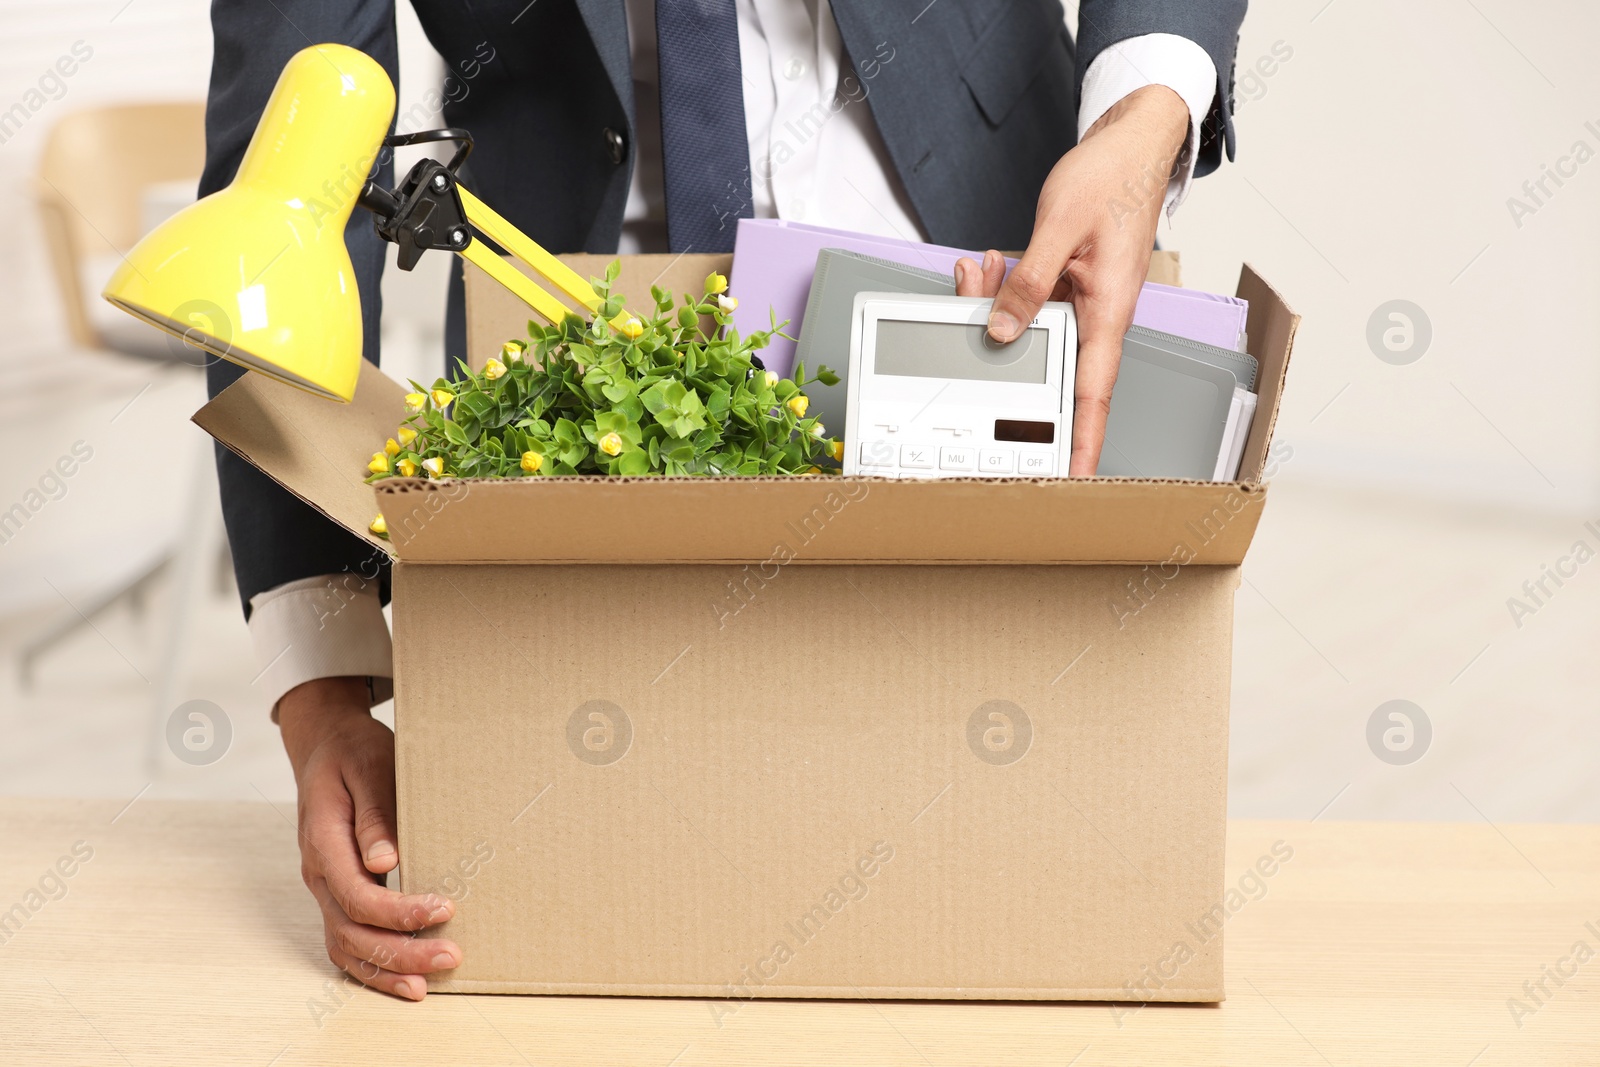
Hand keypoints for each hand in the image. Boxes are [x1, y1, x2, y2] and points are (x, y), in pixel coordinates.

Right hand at [278, 677, 459, 1000]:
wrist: (325, 745)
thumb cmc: (353, 752)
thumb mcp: (369, 767)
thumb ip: (375, 814)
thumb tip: (384, 861)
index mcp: (323, 841)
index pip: (357, 894)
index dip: (400, 911)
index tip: (445, 909)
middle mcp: (318, 873)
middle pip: (351, 931)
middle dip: (401, 951)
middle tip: (451, 956)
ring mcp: (324, 888)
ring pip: (344, 946)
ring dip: (386, 968)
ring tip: (428, 984)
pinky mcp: (336, 894)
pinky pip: (345, 942)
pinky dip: (371, 967)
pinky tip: (403, 979)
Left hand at [955, 85, 1190, 475]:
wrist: (1131, 141)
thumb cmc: (1112, 179)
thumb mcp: (1059, 229)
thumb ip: (1030, 284)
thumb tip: (1002, 330)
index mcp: (1107, 312)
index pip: (1092, 395)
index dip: (1082, 442)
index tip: (1072, 478)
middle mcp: (1096, 314)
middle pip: (1045, 359)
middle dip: (1003, 351)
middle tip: (970, 325)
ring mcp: (1081, 300)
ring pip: (1029, 326)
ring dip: (996, 307)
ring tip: (974, 276)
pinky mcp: (1067, 283)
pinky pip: (1029, 299)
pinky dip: (1002, 286)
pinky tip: (984, 268)